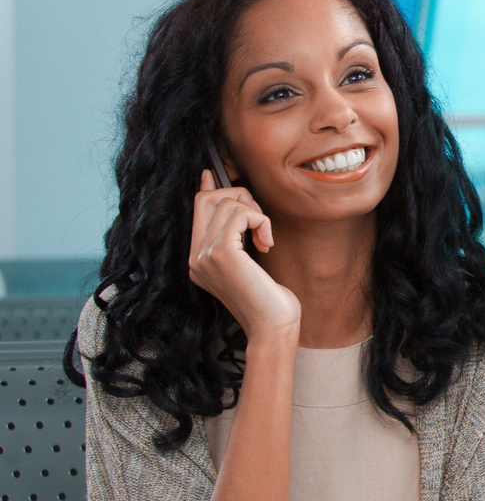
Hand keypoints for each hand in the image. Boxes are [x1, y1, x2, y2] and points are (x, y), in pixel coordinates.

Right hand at [189, 172, 299, 338]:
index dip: (208, 187)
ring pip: (227, 202)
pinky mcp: (221, 254)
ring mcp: (204, 255)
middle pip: (208, 198)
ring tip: (265, 239)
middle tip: (260, 223)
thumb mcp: (248, 266)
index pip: (196, 209)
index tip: (212, 174)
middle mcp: (195, 256)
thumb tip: (236, 207)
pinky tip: (266, 243)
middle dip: (240, 197)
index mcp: (198, 259)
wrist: (272, 327)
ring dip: (256, 213)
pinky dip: (260, 221)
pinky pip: (241, 214)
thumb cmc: (269, 300)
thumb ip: (237, 239)